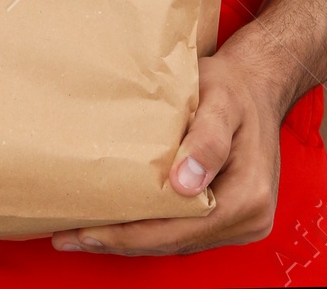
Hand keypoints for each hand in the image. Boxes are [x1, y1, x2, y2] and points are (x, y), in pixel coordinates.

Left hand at [51, 39, 285, 256]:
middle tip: (70, 236)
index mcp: (248, 198)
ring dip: (130, 239)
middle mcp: (248, 220)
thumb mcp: (220, 101)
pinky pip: (182, 230)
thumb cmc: (233, 87)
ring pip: (175, 241)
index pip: (180, 230)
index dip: (130, 236)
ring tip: (81, 233)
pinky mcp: (226, 217)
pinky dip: (148, 228)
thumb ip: (207, 140)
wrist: (256, 84)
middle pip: (174, 242)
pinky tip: (117, 221)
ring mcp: (239, 223)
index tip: (87, 232)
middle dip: (120, 242)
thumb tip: (184, 184)